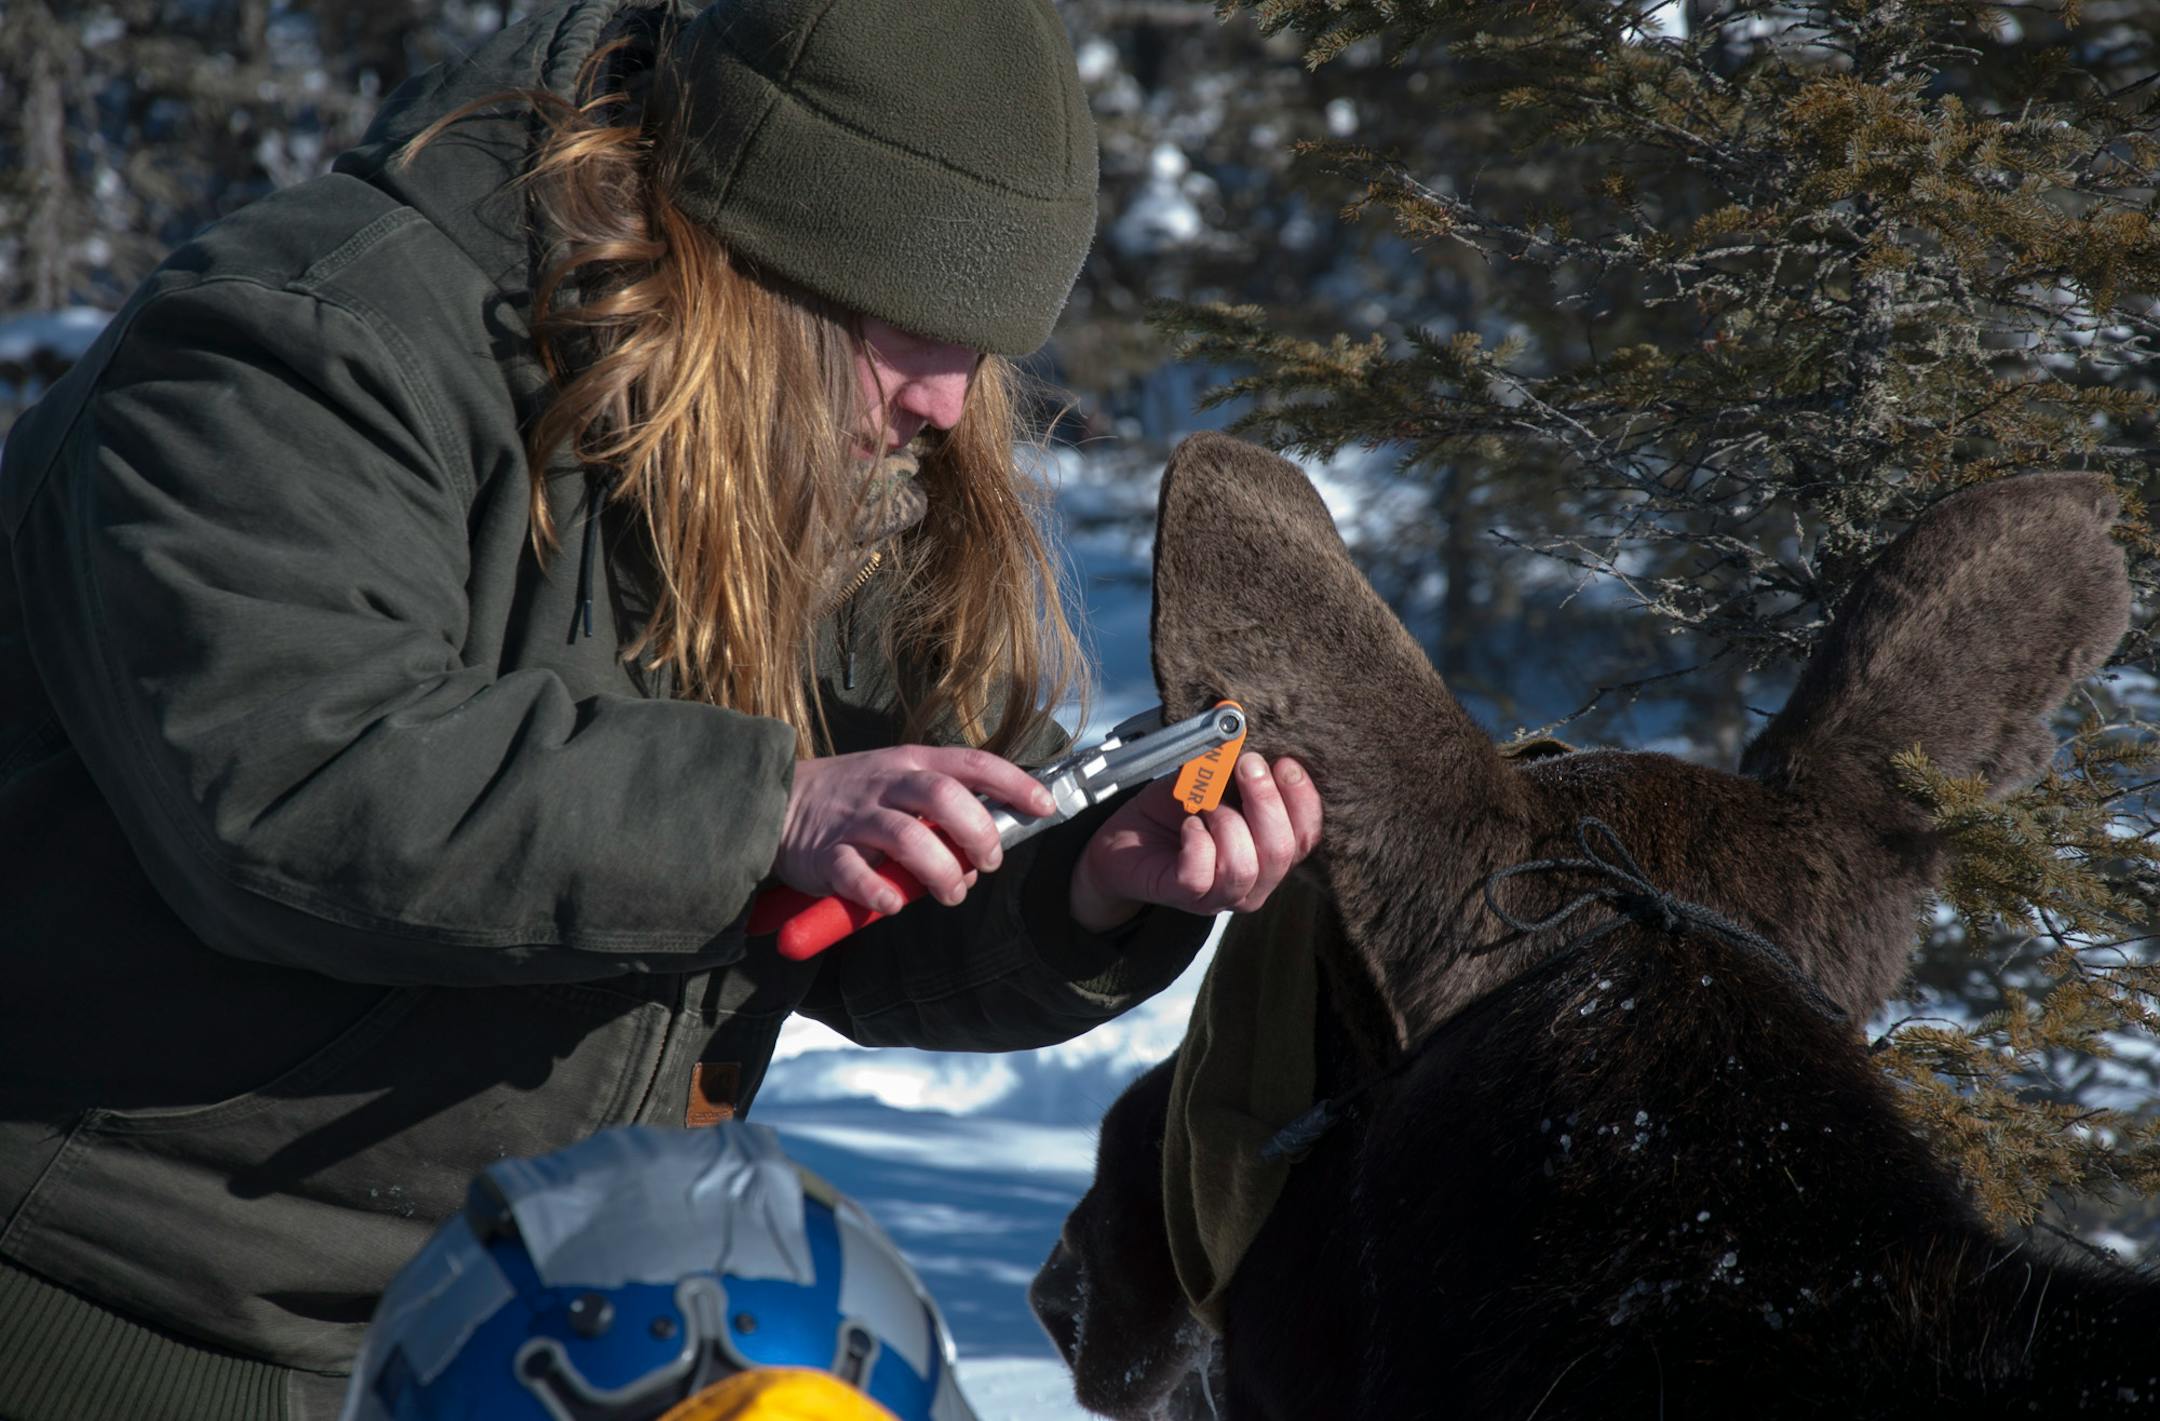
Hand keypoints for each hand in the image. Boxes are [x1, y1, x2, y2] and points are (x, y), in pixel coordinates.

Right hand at [774, 747, 1056, 914]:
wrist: (775, 802)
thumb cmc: (852, 798)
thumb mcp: (898, 782)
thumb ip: (942, 805)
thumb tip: (989, 842)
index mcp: (910, 763)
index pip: (972, 763)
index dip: (1014, 783)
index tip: (1045, 806)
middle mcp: (885, 784)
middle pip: (943, 796)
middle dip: (977, 832)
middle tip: (988, 863)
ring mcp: (854, 818)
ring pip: (906, 836)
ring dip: (940, 871)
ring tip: (951, 892)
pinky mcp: (824, 854)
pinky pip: (855, 874)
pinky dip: (881, 893)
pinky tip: (894, 904)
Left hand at [1070, 755, 1322, 932]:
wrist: (1126, 837)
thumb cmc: (1176, 810)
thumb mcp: (1213, 781)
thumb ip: (1237, 768)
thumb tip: (1248, 734)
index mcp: (1271, 852)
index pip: (1307, 837)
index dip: (1302, 800)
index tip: (1284, 762)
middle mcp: (1255, 881)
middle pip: (1281, 851)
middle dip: (1266, 801)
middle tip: (1246, 766)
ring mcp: (1220, 896)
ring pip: (1243, 868)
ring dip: (1227, 823)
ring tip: (1207, 803)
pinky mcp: (1185, 896)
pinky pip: (1200, 873)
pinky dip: (1195, 841)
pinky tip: (1188, 824)